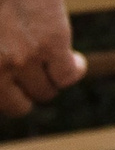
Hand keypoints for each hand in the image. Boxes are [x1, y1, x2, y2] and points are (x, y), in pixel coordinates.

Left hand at [0, 0, 82, 115]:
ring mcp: (21, 59)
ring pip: (46, 91)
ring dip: (50, 79)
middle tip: (33, 74)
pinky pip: (68, 76)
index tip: (14, 82)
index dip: (6, 93)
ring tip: (53, 61)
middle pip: (18, 104)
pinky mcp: (49, 45)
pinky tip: (73, 59)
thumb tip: (7, 65)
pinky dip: (73, 70)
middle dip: (26, 92)